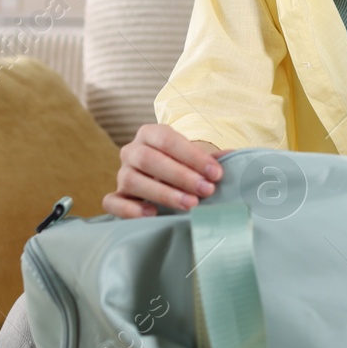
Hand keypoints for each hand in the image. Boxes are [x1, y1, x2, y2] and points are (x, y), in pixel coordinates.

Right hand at [104, 124, 225, 217]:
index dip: (193, 156)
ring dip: (163, 193)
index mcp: (151, 134)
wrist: (164, 178)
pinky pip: (112, 201)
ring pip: (132, 180)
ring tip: (190, 205)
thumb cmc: (183, 165)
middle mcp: (132, 150)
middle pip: (149, 159)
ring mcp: (121, 173)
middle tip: (206, 190)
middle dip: (181, 176)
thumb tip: (234, 156)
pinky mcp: (114, 196)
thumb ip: (211, 159)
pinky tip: (152, 214)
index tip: (216, 173)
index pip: (168, 140)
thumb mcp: (197, 159)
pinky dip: (129, 209)